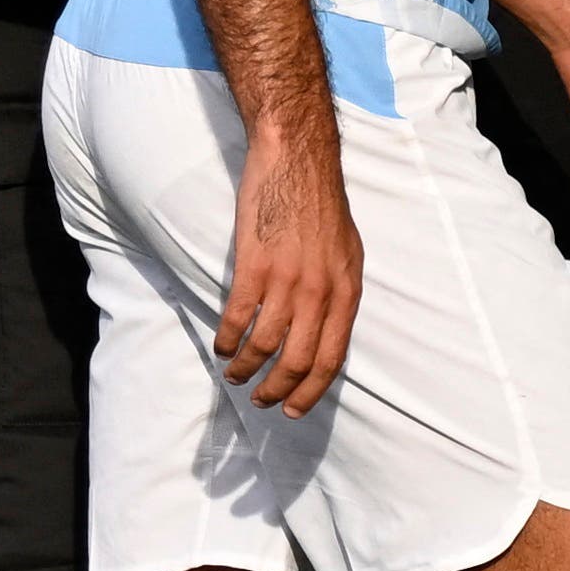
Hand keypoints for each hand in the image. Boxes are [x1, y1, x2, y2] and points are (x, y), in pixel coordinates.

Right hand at [218, 114, 361, 414]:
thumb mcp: (348, 254)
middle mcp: (320, 293)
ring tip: (236, 375)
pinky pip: (237, 318)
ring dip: (246, 369)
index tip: (294, 408)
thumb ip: (338, 295)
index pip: (331, 359)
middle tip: (261, 401)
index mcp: (346, 292)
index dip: (311, 391)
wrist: (297, 161)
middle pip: (297, 361)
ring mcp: (286, 281)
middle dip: (277, 390)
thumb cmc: (321, 205)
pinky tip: (222, 347)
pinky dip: (227, 340)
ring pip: (264, 346)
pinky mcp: (254, 266)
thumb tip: (328, 331)